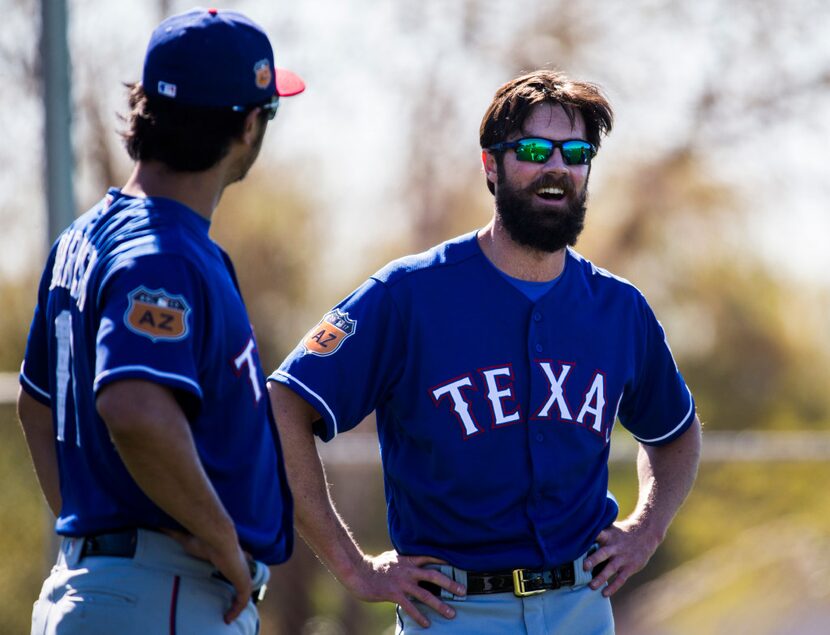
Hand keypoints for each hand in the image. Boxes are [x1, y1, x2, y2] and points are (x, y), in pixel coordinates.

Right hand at [163, 528, 252, 623]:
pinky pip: (243, 600)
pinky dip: (236, 610)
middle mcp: (238, 564)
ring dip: (238, 603)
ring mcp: (243, 574)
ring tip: (228, 615)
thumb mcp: (187, 539)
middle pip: (243, 578)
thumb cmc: (204, 538)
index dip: (233, 571)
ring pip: (244, 591)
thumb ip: (175, 534)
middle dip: (239, 587)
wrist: (218, 537)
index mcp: (229, 554)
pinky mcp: (243, 583)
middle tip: (229, 601)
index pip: (237, 563)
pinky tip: (228, 618)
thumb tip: (159, 525)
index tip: (227, 578)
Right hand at [347, 550, 465, 627]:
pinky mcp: (394, 594)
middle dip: (450, 584)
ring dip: (440, 605)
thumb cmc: (376, 565)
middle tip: (463, 591)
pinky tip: (428, 624)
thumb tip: (416, 557)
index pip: (431, 557)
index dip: (446, 561)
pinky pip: (410, 607)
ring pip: (425, 594)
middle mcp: (408, 570)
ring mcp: (402, 582)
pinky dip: (420, 616)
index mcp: (408, 559)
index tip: (460, 565)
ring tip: (451, 613)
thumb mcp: (393, 556)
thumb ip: (406, 558)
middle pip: (434, 576)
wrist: (359, 573)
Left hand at [582, 520, 660, 596]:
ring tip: (591, 586)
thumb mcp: (610, 529)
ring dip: (601, 578)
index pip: (598, 534)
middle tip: (584, 567)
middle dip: (594, 560)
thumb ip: (597, 532)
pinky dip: (613, 587)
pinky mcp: (629, 568)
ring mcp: (622, 558)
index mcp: (608, 536)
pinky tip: (604, 593)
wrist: (645, 536)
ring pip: (611, 569)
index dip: (590, 537)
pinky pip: (620, 579)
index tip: (580, 541)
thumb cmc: (621, 533)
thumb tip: (576, 531)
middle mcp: (615, 547)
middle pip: (603, 553)